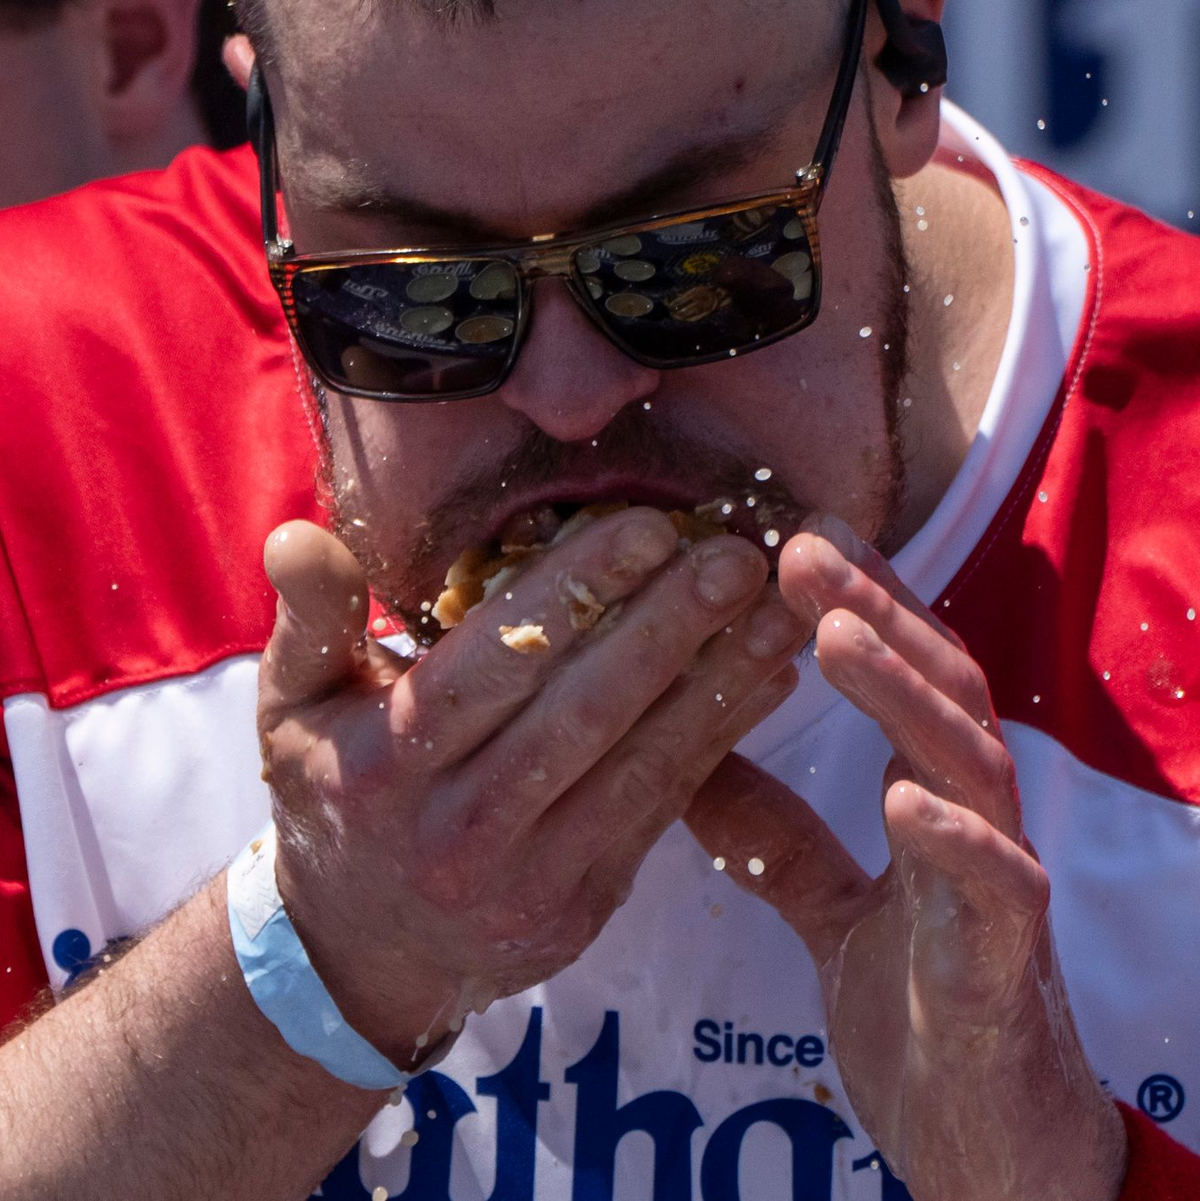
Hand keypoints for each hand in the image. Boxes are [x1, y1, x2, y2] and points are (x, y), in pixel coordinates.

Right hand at [256, 513, 809, 1070]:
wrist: (363, 949)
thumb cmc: (334, 798)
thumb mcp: (293, 710)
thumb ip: (308, 622)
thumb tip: (298, 534)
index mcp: (382, 768)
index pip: (486, 669)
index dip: (572, 595)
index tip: (650, 526)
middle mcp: (457, 832)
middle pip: (578, 715)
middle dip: (668, 628)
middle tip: (739, 554)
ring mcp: (527, 880)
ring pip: (637, 765)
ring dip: (717, 681)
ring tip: (780, 606)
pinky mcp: (582, 907)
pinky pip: (661, 812)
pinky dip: (719, 741)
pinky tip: (767, 678)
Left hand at [685, 515, 1126, 1199]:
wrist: (990, 1144)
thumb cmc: (923, 1008)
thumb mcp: (832, 909)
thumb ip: (779, 836)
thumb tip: (692, 762)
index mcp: (931, 801)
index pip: (901, 679)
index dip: (858, 603)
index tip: (794, 538)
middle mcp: (973, 824)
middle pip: (934, 694)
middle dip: (875, 614)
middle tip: (802, 546)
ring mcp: (997, 891)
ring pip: (970, 768)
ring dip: (906, 698)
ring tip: (838, 634)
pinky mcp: (1005, 971)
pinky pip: (996, 897)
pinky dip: (958, 845)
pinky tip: (907, 800)